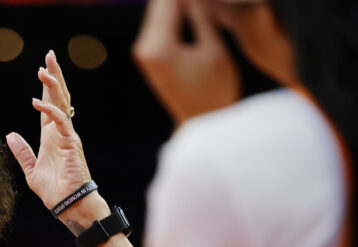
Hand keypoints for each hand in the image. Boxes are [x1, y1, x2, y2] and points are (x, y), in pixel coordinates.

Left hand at [7, 50, 95, 213]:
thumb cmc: (54, 191)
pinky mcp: (70, 143)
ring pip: (62, 103)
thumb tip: (10, 135)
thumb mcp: (31, 169)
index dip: (47, 87)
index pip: (50, 105)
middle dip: (54, 76)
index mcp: (51, 136)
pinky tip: (37, 102)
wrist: (68, 205)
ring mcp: (67, 136)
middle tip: (50, 56)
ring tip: (45, 68)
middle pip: (59, 97)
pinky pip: (60, 121)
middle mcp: (60, 132)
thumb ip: (22, 152)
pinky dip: (49, 110)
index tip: (43, 70)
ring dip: (53, 85)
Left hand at [132, 0, 240, 124]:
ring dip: (178, 3)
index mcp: (158, 47)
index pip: (167, 1)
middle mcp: (144, 48)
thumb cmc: (214, 90)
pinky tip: (193, 8)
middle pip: (159, 4)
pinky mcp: (148, 55)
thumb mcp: (214, 49)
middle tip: (203, 0)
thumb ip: (201, 15)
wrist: (200, 123)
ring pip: (159, 12)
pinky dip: (175, 13)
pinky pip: (160, 24)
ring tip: (200, 4)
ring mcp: (143, 52)